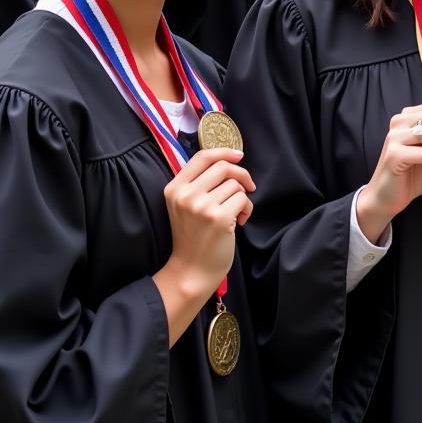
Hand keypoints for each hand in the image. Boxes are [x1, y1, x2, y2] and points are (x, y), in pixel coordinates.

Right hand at [153, 147, 254, 345]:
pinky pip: (243, 199)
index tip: (239, 156)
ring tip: (235, 213)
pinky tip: (239, 222)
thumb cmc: (194, 236)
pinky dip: (247, 209)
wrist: (191, 271)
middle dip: (241, 175)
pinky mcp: (218, 218)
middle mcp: (185, 195)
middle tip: (247, 187)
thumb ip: (199, 182)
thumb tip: (230, 158)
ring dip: (243, 197)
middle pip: (223, 167)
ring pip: (235, 184)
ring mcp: (201, 206)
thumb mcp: (185, 205)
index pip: (202, 156)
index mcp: (174, 188)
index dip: (224, 151)